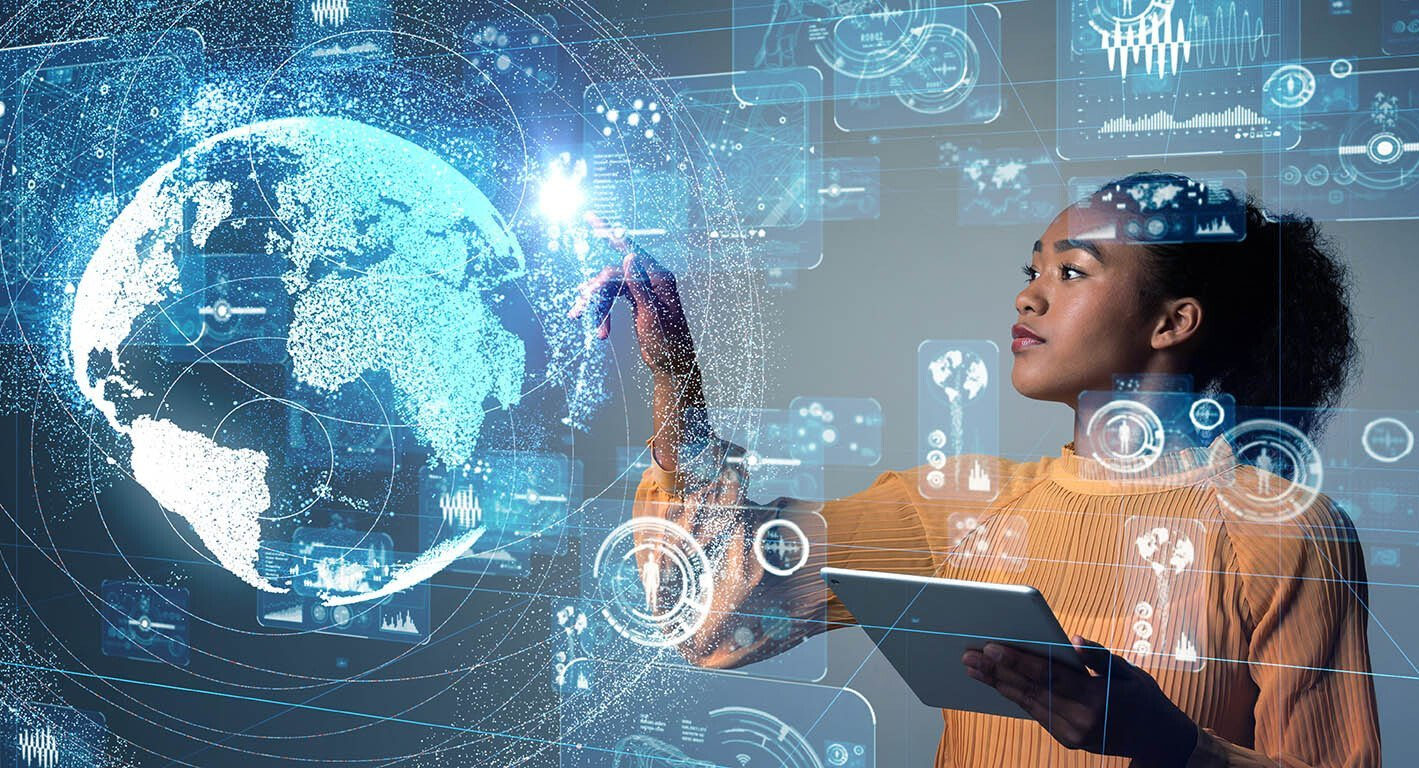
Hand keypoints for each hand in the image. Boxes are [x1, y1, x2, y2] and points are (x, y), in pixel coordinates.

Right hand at [568, 213, 696, 376]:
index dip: (609, 233)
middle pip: (613, 274)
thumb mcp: (651, 314)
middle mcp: (652, 279)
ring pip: (611, 288)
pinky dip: (604, 312)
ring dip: (598, 307)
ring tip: (592, 327)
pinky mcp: (637, 301)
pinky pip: (614, 298)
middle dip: (595, 293)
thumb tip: (628, 255)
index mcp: (659, 277)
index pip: (630, 249)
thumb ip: (639, 284)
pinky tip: (600, 329)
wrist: (672, 366)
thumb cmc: (668, 344)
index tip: (590, 219)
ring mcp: (644, 290)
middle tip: (579, 310)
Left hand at [961, 636, 1198, 766]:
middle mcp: (1082, 719)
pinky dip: (1014, 697)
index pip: (1048, 675)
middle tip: (968, 656)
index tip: (991, 647)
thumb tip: (1073, 640)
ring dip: (998, 685)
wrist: (1157, 739)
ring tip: (973, 668)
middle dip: (997, 672)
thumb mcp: (1128, 671)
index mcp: (1096, 697)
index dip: (1017, 661)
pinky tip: (996, 683)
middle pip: (1030, 691)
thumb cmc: (1142, 696)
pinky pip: (1036, 714)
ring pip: (1028, 704)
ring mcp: (1073, 734)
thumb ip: (1099, 656)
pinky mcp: (1068, 740)